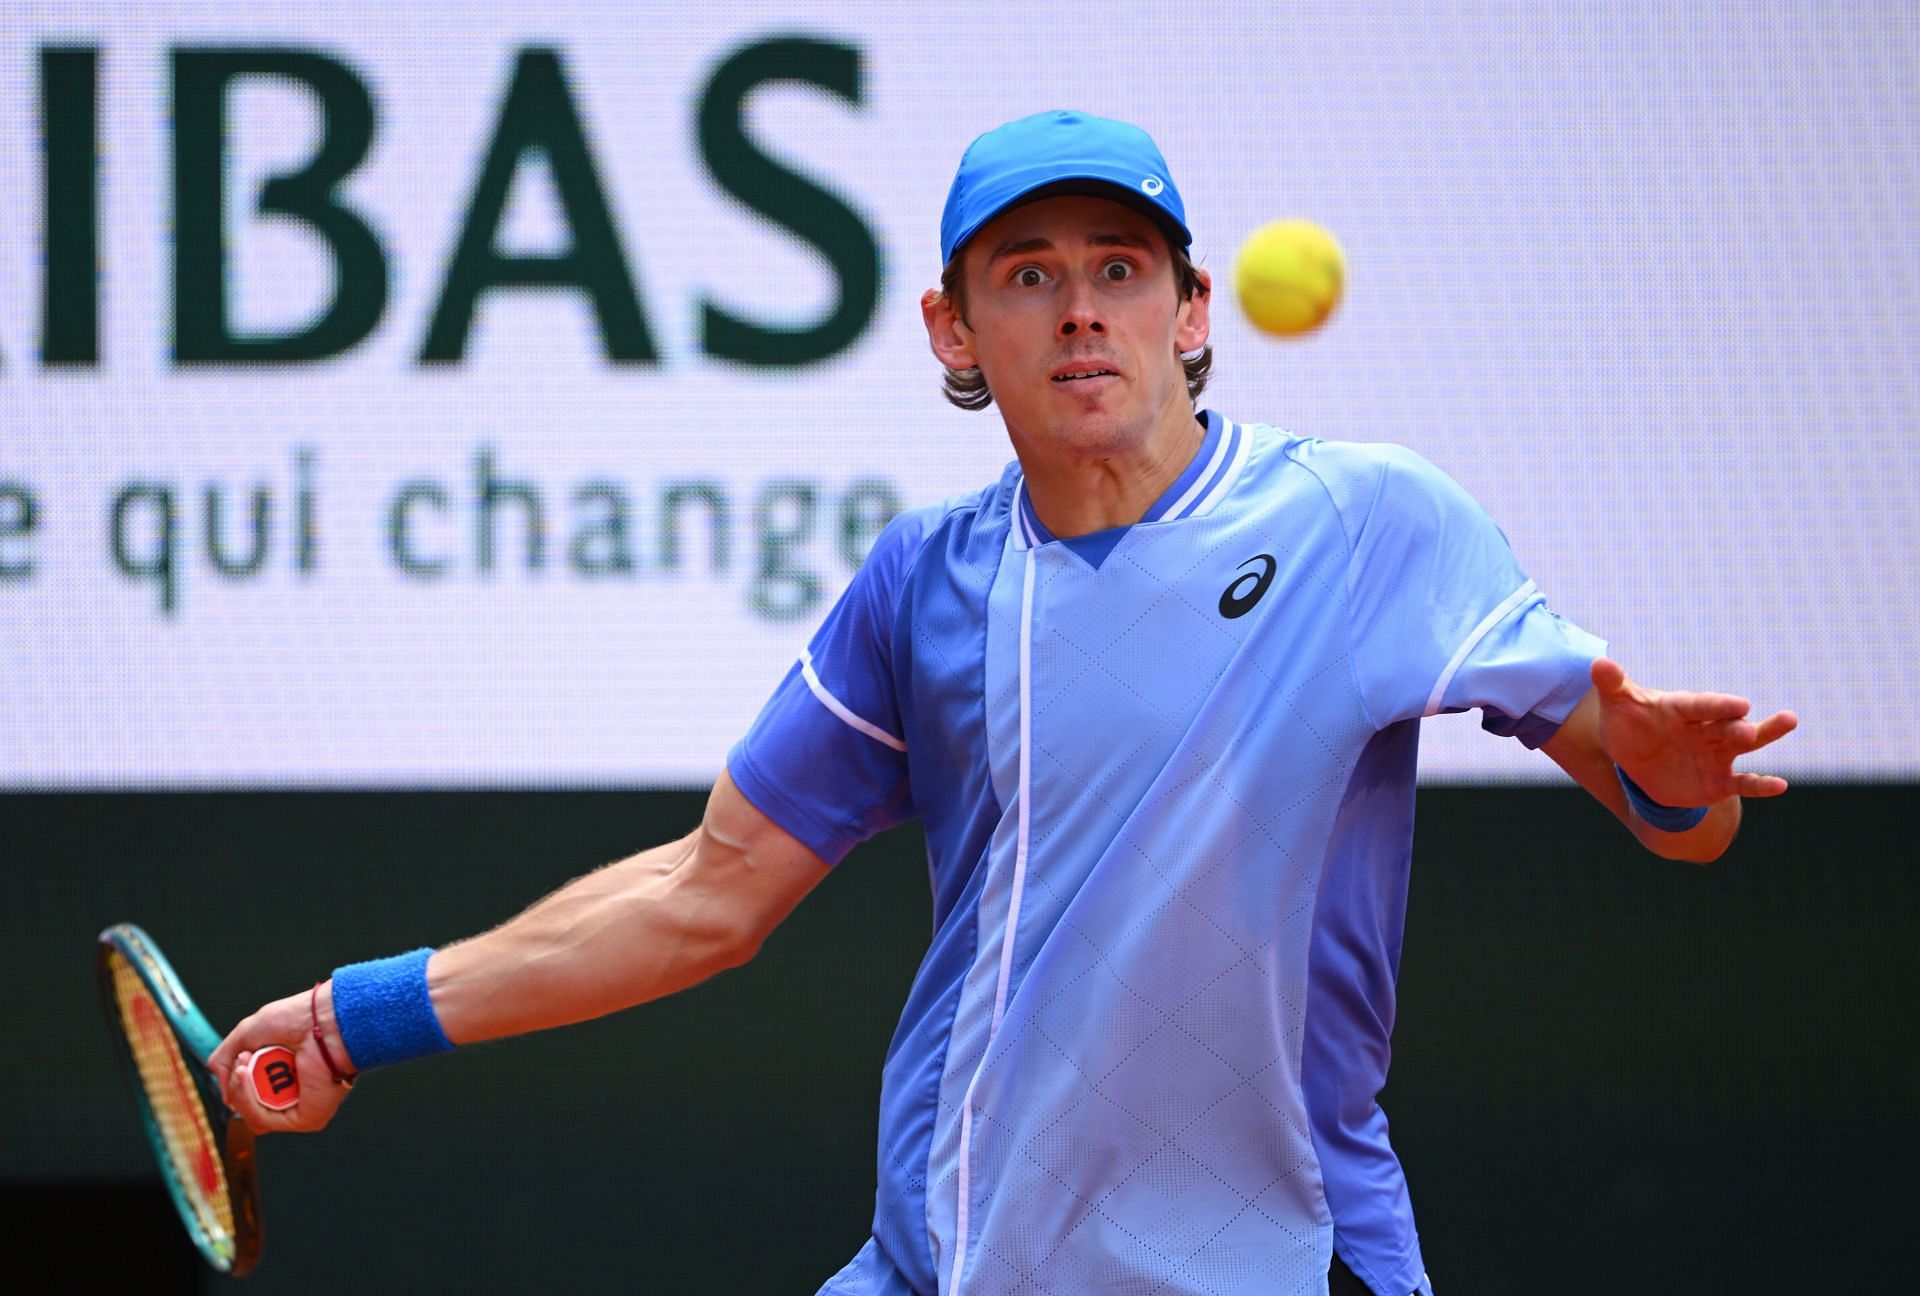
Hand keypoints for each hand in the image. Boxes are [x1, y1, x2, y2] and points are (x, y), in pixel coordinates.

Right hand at [209, 986, 354, 1135]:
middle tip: (243, 1059)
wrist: (323, 1018)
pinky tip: (246, 1077)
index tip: (241, 1056)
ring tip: (244, 1065)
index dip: (238, 1082)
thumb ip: (224, 1061)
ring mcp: (301, 1109)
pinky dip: (249, 1100)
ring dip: (240, 1093)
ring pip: (254, 1119)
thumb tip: (224, 1093)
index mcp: (284, 1078)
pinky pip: (266, 1120)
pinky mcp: (307, 1119)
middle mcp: (294, 1095)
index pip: (251, 1096)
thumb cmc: (297, 1019)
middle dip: (238, 1087)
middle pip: (249, 1111)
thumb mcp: (246, 1035)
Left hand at [1591, 657, 1796, 805]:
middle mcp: (1706, 728)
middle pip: (1728, 724)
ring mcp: (1716, 754)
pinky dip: (1760, 785)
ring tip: (1789, 720)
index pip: (1701, 705)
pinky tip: (1781, 786)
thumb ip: (1612, 685)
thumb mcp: (1618, 706)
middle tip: (1749, 727)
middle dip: (1738, 726)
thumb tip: (1598, 663)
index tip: (1741, 704)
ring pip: (1745, 743)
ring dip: (1765, 734)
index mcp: (1683, 708)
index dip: (1718, 705)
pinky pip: (1742, 783)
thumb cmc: (1629, 727)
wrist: (1636, 763)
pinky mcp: (1719, 781)